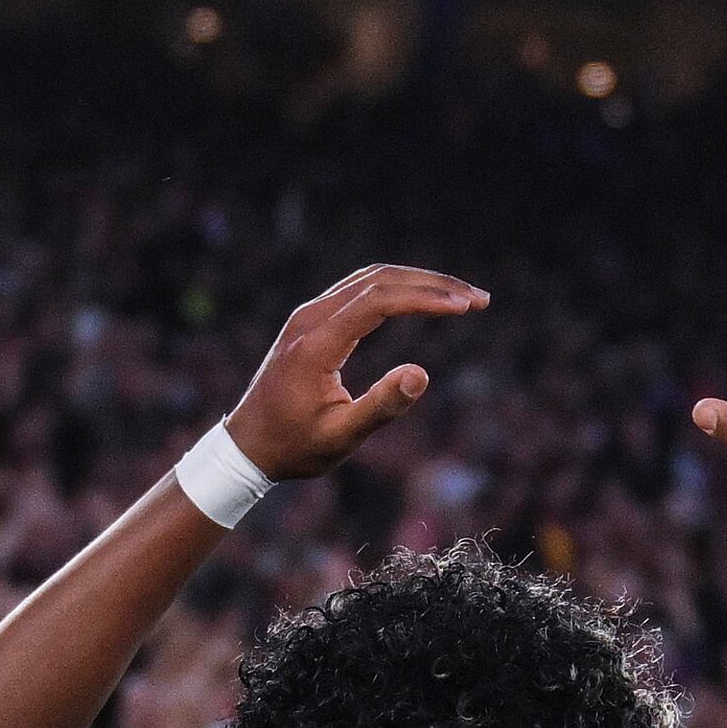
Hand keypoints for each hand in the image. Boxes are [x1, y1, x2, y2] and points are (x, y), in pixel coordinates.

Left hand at [223, 264, 485, 481]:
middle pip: (379, 279)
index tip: (465, 308)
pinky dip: (398, 289)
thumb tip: (421, 373)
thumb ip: (380, 406)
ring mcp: (310, 315)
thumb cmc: (293, 448)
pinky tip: (425, 300)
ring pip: (371, 279)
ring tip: (462, 299)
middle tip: (479, 300)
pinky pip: (360, 289)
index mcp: (316, 343)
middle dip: (434, 284)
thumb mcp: (339, 437)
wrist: (246, 446)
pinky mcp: (313, 320)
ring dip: (419, 282)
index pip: (379, 301)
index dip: (426, 298)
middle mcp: (311, 318)